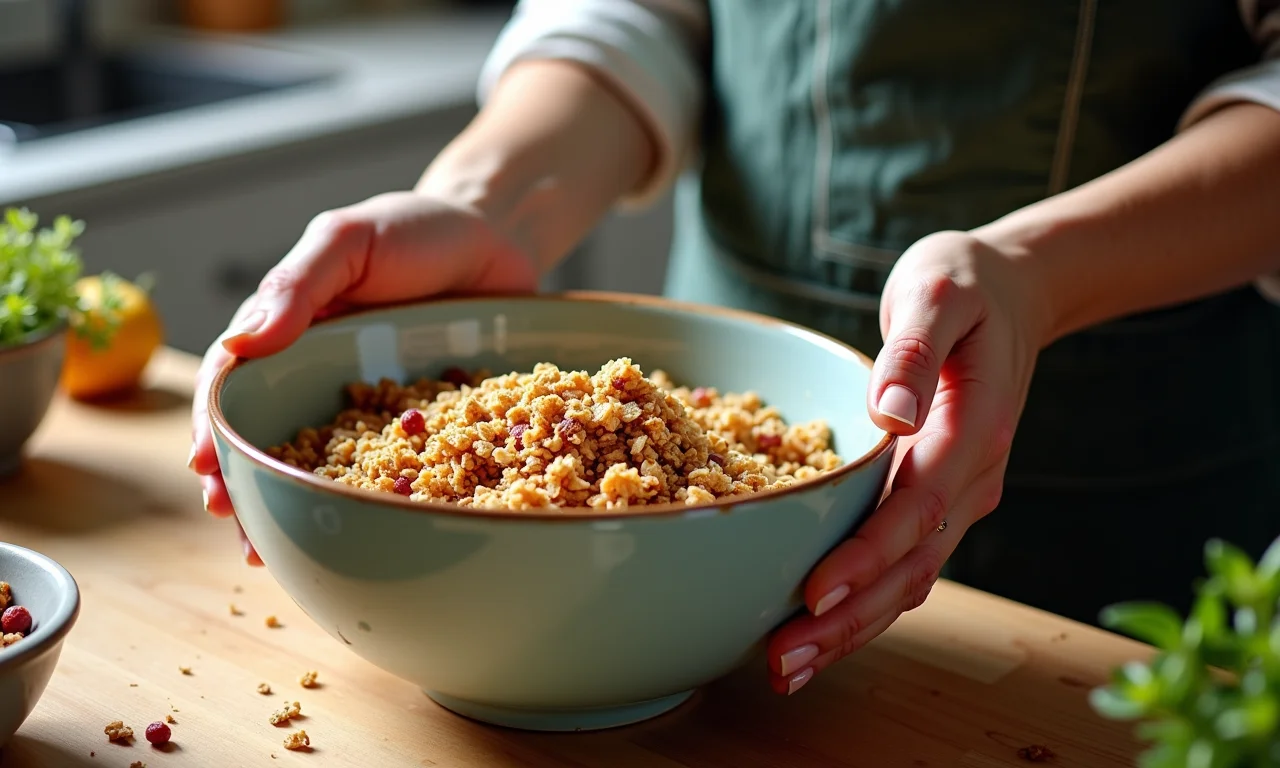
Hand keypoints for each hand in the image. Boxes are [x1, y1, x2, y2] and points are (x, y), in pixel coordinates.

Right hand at [188, 191, 538, 563]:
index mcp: (289, 334)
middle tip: (235, 527)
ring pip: (324, 465)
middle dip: (244, 485)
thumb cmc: (413, 229)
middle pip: (270, 437)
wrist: (496, 236)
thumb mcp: (347, 241)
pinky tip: (363, 536)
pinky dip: (373, 503)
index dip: (215, 427)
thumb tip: (243, 342)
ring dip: (296, 507)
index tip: (205, 467)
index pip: (236, 384)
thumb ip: (298, 284)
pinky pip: (396, 468)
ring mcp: (373, 404)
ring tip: (274, 551)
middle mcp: (321, 376)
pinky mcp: (425, 422)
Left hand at [766, 230, 1050, 693]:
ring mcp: (959, 495)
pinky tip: (816, 630)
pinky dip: (863, 604)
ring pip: (909, 579)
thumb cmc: (965, 283)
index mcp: (973, 429)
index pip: (919, 507)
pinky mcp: (938, 499)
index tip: (813, 593)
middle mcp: (971, 476)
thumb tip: (892, 412)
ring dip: (852, 629)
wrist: (1013, 291)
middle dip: (847, 620)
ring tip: (786, 668)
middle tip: (781, 662)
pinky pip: (904, 564)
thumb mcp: (938, 292)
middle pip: (912, 566)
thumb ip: (914, 350)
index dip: (867, 556)